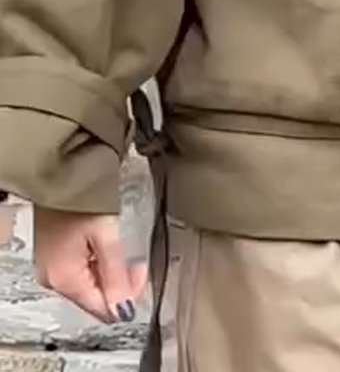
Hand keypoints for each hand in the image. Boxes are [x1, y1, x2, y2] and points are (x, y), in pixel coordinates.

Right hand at [34, 207, 148, 322]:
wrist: (60, 174)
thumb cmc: (82, 200)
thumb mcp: (106, 235)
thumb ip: (116, 275)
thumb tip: (124, 310)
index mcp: (65, 279)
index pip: (101, 309)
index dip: (127, 297)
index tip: (142, 274)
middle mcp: (54, 280)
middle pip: (94, 299)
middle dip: (119, 286)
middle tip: (137, 264)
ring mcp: (52, 269)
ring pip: (88, 286)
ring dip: (109, 275)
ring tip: (123, 252)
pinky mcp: (54, 257)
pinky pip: (79, 273)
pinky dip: (96, 266)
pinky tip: (105, 250)